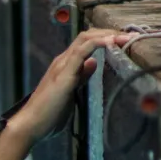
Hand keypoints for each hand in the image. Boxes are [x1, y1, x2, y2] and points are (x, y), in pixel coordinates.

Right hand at [14, 29, 134, 143]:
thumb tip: (93, 63)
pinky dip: (99, 42)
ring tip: (127, 38)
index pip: (85, 44)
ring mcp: (62, 66)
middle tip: (131, 37)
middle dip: (111, 33)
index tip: (124, 43)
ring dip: (108, 35)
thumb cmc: (46, 116)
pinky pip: (83, 50)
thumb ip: (81, 78)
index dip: (105, 39)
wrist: (29, 126)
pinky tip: (112, 42)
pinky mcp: (64, 73)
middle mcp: (62, 62)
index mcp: (63, 67)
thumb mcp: (70, 93)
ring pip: (86, 38)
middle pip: (87, 36)